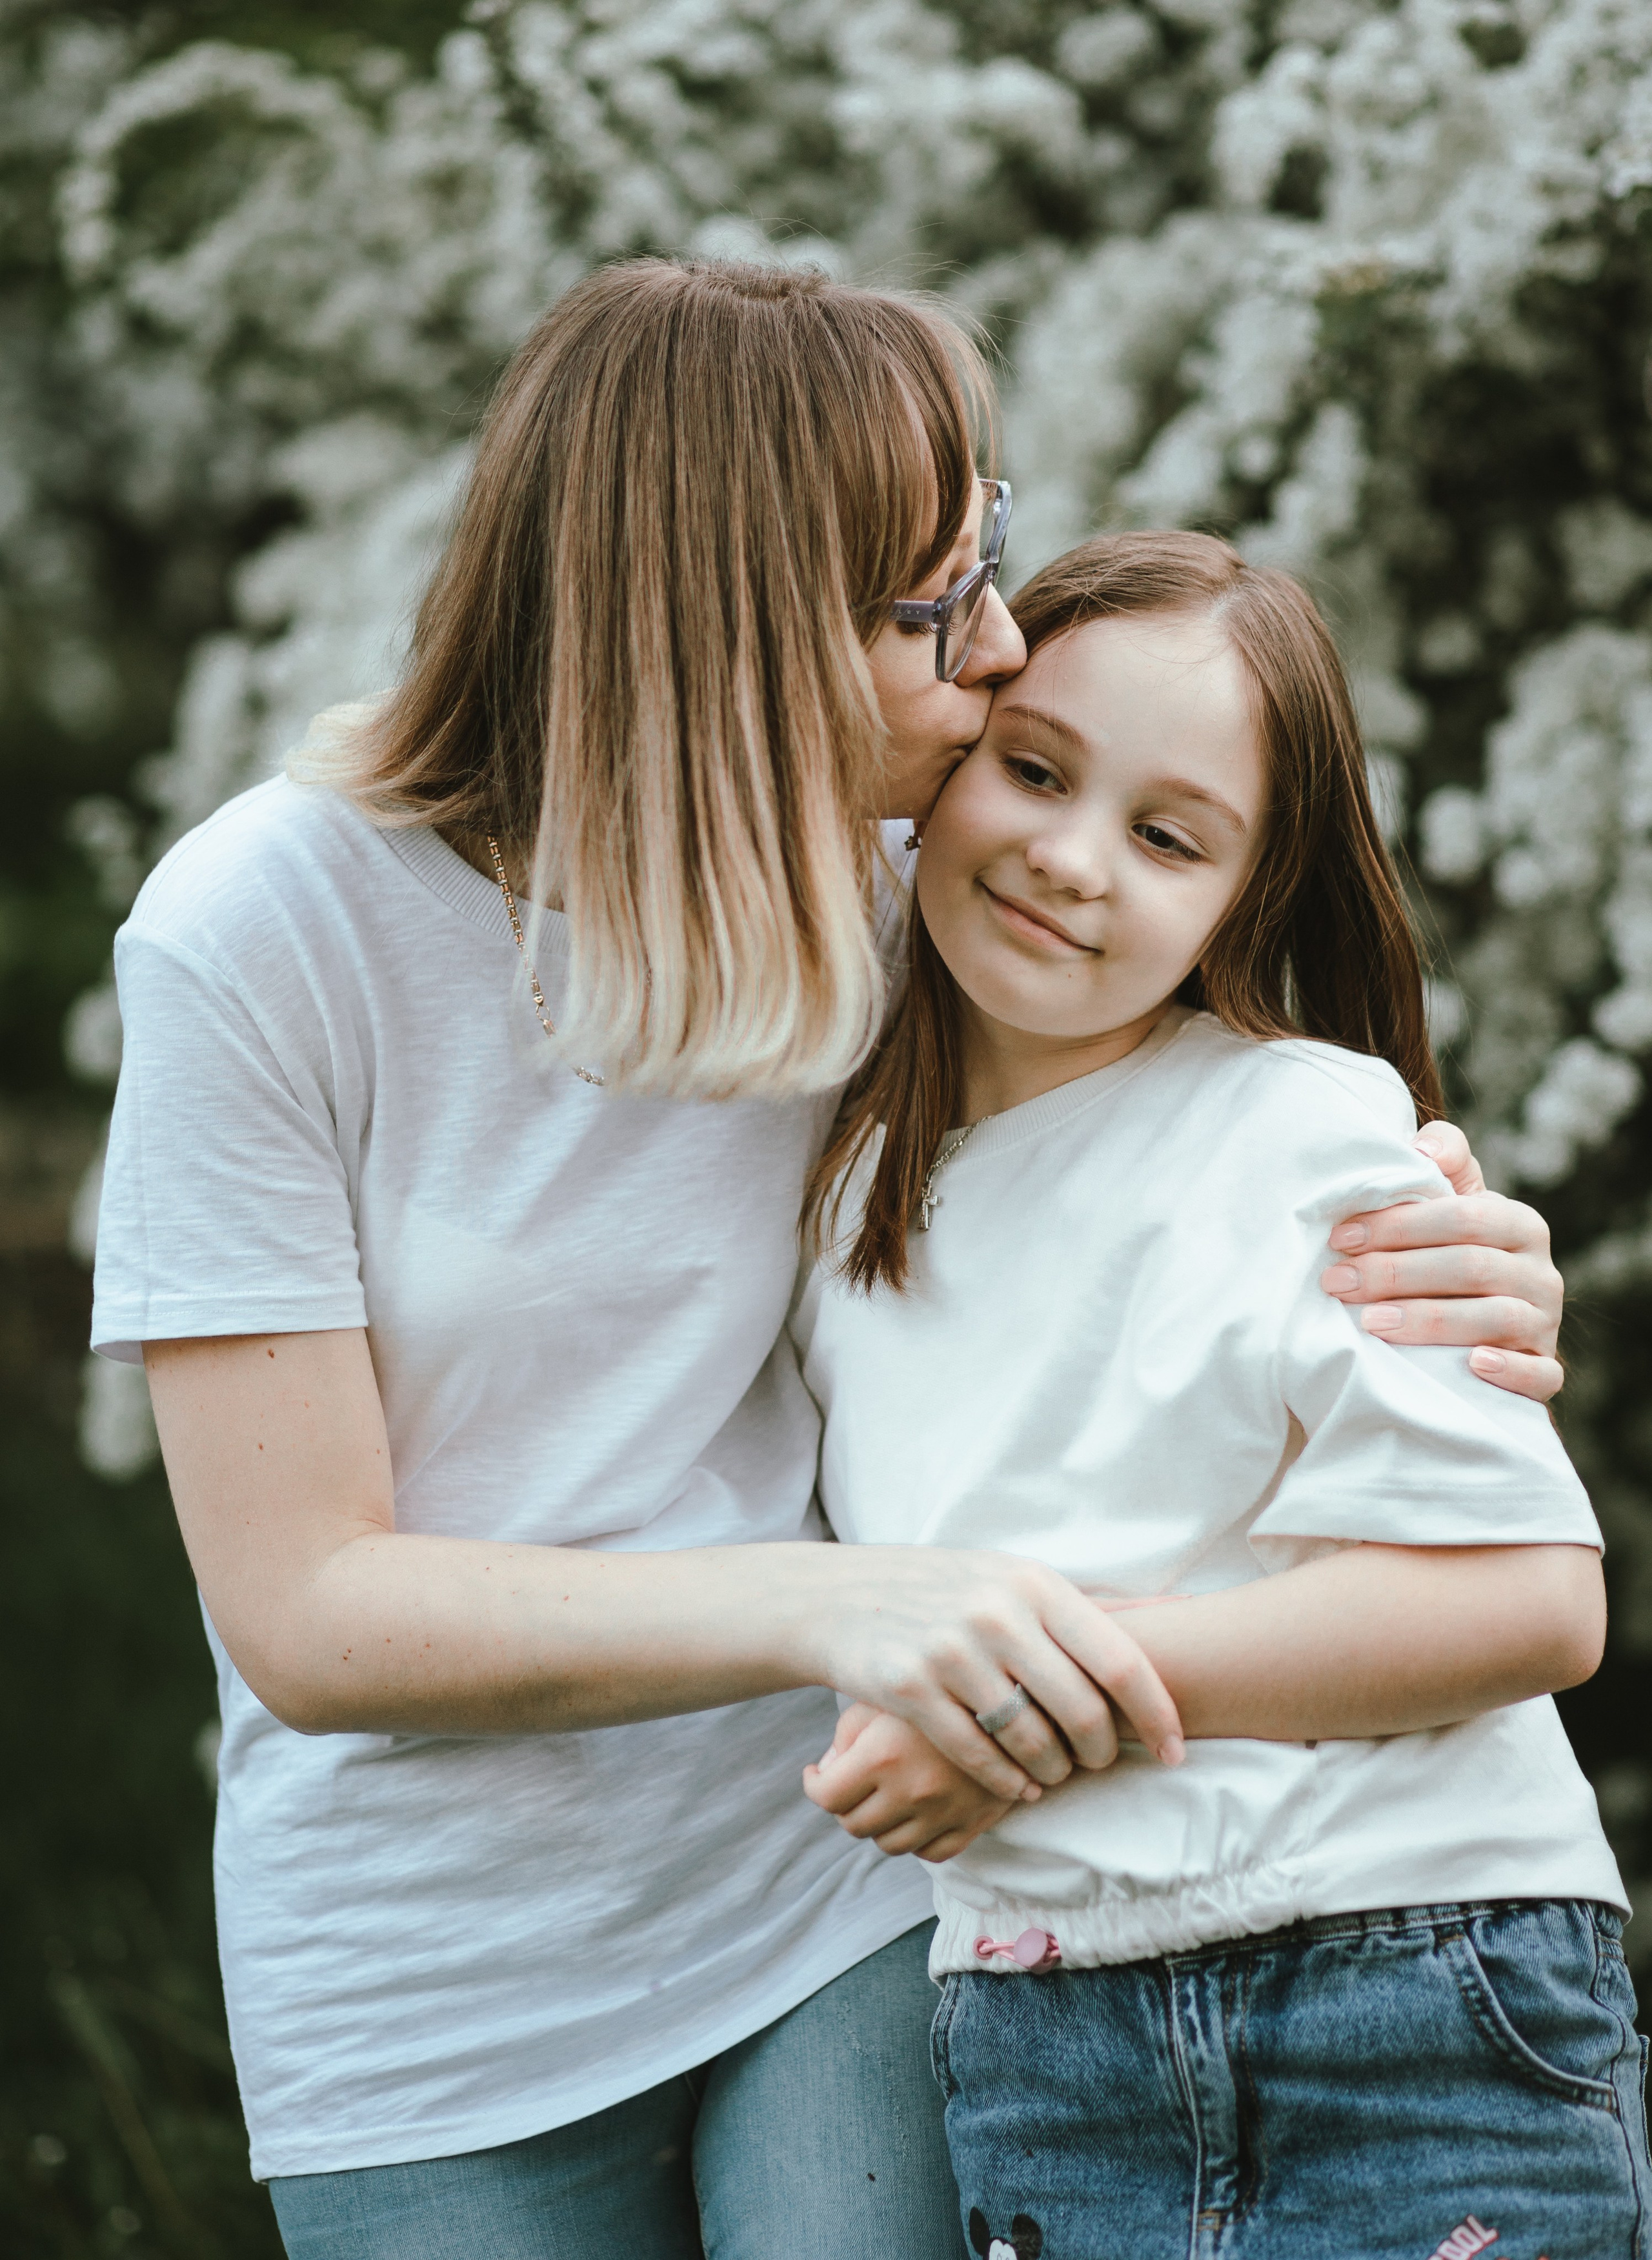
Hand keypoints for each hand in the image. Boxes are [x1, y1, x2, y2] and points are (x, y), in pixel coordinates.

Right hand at [801, 1544, 1185, 1803]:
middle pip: (1082, 1710)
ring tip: (1056, 1775)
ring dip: (1054, 1773)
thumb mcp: (1015, 1578)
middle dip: (1102, 1752)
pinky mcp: (909, 1690)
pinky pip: (979, 1758)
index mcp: (1035, 1583)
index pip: (1120, 1661)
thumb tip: (1176, 1613)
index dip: (1157, 1715)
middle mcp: (997, 1613)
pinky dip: (1007, 1784)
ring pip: (1032, 1741)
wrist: (843, 1595)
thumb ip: (1084, 1606)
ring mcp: (950, 1651)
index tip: (1178, 1752)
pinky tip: (1017, 1787)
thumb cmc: (949, 1590)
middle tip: (1099, 1764)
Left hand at [804, 1702, 1016, 1861]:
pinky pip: (932, 1853)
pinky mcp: (973, 1823)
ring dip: (879, 1824)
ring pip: (891, 1845)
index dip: (814, 1785)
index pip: (827, 1797)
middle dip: (845, 1805)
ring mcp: (944, 1813)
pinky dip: (917, 1839)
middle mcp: (912, 1792)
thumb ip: (847, 1732)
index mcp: (883, 1756)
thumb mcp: (884, 1692)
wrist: (1016, 1690)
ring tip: (883, 1796)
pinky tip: (915, 1813)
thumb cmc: (938, 1681)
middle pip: (855, 1826)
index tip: (816, 1774)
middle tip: (850, 1783)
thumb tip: (830, 1769)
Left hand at [1319, 1120, 1562, 1403]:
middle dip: (1396, 1273)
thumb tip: (1422, 1149)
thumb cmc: (1449, 1255)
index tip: (1340, 1239)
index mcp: (1519, 1225)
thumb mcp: (1450, 1204)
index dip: (1398, 1225)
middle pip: (1470, 1267)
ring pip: (1497, 1319)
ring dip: (1430, 1321)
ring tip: (1371, 1324)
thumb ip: (1442, 1162)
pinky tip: (1472, 1366)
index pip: (1462, 1217)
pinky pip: (1540, 1375)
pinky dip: (1509, 1371)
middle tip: (1337, 1283)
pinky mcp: (1545, 1371)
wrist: (1481, 1328)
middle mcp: (1542, 1273)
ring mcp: (1546, 1324)